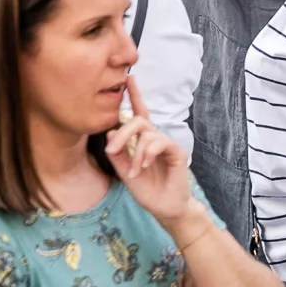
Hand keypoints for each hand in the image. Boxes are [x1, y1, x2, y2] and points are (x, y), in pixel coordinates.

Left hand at [107, 82, 201, 234]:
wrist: (164, 208)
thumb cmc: (147, 189)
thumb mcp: (124, 171)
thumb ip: (117, 153)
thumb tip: (109, 132)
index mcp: (142, 141)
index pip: (138, 114)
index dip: (135, 96)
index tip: (129, 78)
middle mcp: (155, 139)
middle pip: (138, 121)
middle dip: (122, 132)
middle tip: (110, 149)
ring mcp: (166, 144)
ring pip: (147, 133)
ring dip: (136, 152)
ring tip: (134, 170)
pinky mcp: (176, 152)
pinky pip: (160, 143)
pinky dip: (148, 153)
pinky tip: (144, 166)